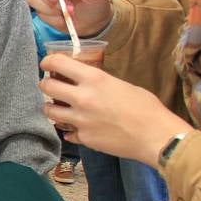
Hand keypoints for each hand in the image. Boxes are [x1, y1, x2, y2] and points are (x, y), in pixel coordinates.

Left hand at [39, 54, 193, 164]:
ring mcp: (80, 120)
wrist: (155, 136)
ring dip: (51, 108)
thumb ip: (99, 83)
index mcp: (94, 79)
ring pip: (49, 111)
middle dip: (45, 84)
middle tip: (50, 86)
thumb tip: (86, 83)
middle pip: (46, 87)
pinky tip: (78, 128)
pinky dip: (70, 130)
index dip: (48, 62)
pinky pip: (67, 132)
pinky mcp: (83, 138)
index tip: (47, 64)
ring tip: (58, 108)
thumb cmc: (146, 107)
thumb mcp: (121, 85)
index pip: (57, 63)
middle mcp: (82, 98)